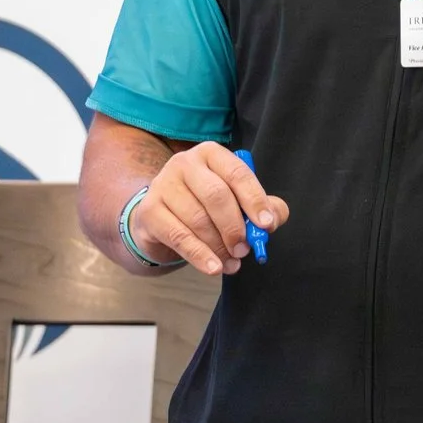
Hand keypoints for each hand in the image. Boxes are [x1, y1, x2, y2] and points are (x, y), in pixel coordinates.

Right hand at [132, 143, 290, 275]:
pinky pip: (179, 236)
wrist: (161, 219)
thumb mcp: (236, 202)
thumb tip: (273, 220)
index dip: (255, 200)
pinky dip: (200, 256)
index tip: (266, 225)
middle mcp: (185, 163)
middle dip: (234, 227)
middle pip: (216, 195)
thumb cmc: (205, 206)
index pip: (237, 173)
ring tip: (232, 262)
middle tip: (244, 249)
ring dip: (219, 247)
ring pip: (198, 219)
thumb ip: (263, 207)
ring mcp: (163, 185)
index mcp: (211, 154)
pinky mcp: (149, 211)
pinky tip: (214, 268)